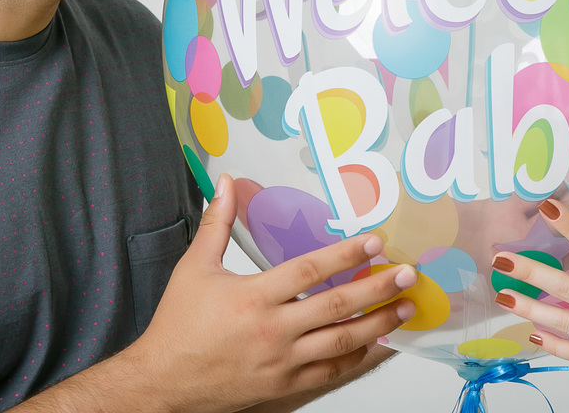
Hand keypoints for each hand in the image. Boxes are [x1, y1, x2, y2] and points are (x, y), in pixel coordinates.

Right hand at [130, 174, 416, 412]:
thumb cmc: (178, 327)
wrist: (162, 385)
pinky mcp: (285, 385)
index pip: (310, 270)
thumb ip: (217, 222)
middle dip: (377, 288)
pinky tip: (380, 344)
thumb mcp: (195, 268)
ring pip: (342, 340)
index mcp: (253, 297)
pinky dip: (360, 357)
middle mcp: (272, 330)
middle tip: (406, 274)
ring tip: (406, 307)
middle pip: (336, 305)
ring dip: (379, 323)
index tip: (374, 242)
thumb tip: (228, 182)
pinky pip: (331, 370)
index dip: (345, 254)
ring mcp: (282, 361)